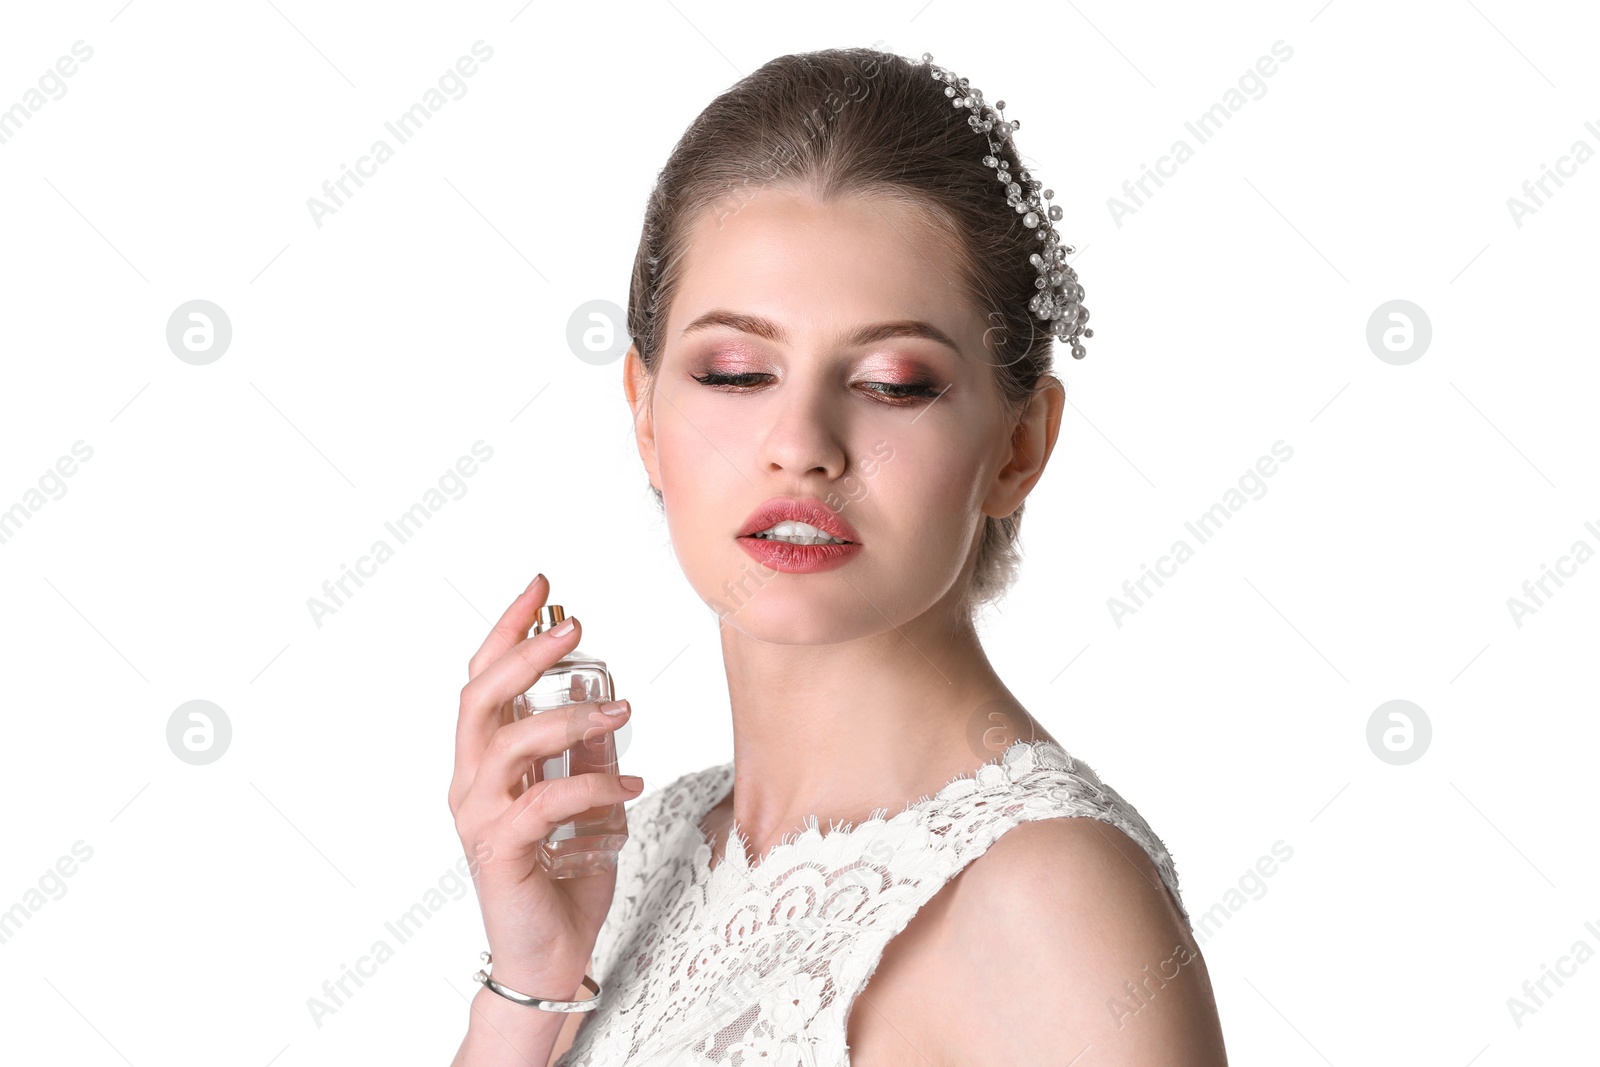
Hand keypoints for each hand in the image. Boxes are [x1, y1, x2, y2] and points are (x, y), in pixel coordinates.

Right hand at [448, 573, 642, 993]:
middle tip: (575, 625)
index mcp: (484, 765)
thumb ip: (586, 756)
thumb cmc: (563, 881)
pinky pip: (544, 800)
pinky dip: (592, 784)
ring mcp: (479, 818)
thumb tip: (605, 705)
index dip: (508, 629)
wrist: (549, 958)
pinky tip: (630, 785)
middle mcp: (470, 784)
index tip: (543, 586)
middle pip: (480, 698)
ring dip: (569, 716)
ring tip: (625, 710)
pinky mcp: (499, 851)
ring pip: (509, 742)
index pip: (482, 681)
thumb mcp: (586, 804)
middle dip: (526, 652)